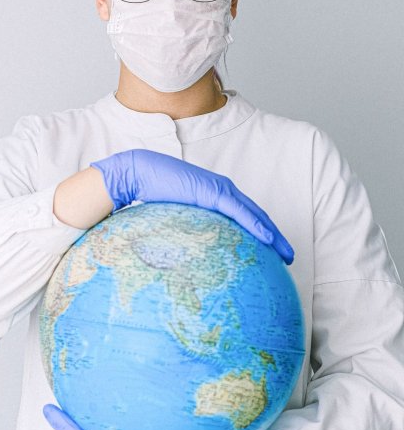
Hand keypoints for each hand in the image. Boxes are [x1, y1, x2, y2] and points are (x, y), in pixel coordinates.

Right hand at [90, 149, 293, 263]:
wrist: (141, 172)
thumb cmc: (154, 194)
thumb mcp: (176, 217)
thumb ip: (187, 230)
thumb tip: (186, 254)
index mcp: (216, 197)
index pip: (246, 216)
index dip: (262, 232)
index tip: (273, 251)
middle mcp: (224, 192)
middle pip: (257, 216)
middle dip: (275, 237)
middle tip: (287, 256)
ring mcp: (221, 190)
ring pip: (254, 215)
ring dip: (272, 234)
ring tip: (285, 253)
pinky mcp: (214, 192)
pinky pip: (240, 212)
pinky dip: (257, 225)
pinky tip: (268, 238)